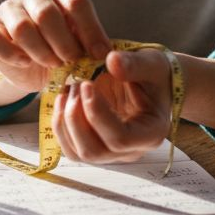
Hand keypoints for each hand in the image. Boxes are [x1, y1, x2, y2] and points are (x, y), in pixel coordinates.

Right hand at [0, 0, 111, 95]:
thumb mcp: (82, 38)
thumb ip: (92, 42)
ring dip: (42, 52)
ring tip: (54, 64)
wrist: (30, 59)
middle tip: (74, 62)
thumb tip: (105, 55)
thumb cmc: (63, 42)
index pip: (76, 1)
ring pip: (22, 28)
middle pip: (47, 14)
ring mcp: (8, 5)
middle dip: (64, 44)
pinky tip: (27, 62)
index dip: (90, 31)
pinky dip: (15, 56)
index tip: (100, 55)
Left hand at [53, 48, 172, 163]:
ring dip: (65, 122)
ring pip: (78, 153)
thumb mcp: (150, 63)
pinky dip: (60, 127)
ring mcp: (112, 154)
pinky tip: (62, 101)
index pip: (119, 138)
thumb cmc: (153, 74)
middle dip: (76, 118)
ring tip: (67, 90)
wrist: (150, 82)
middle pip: (94, 151)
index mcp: (150, 133)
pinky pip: (71, 149)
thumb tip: (112, 61)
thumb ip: (134, 63)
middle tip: (74, 85)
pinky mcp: (95, 148)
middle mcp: (131, 151)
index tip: (86, 84)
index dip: (97, 114)